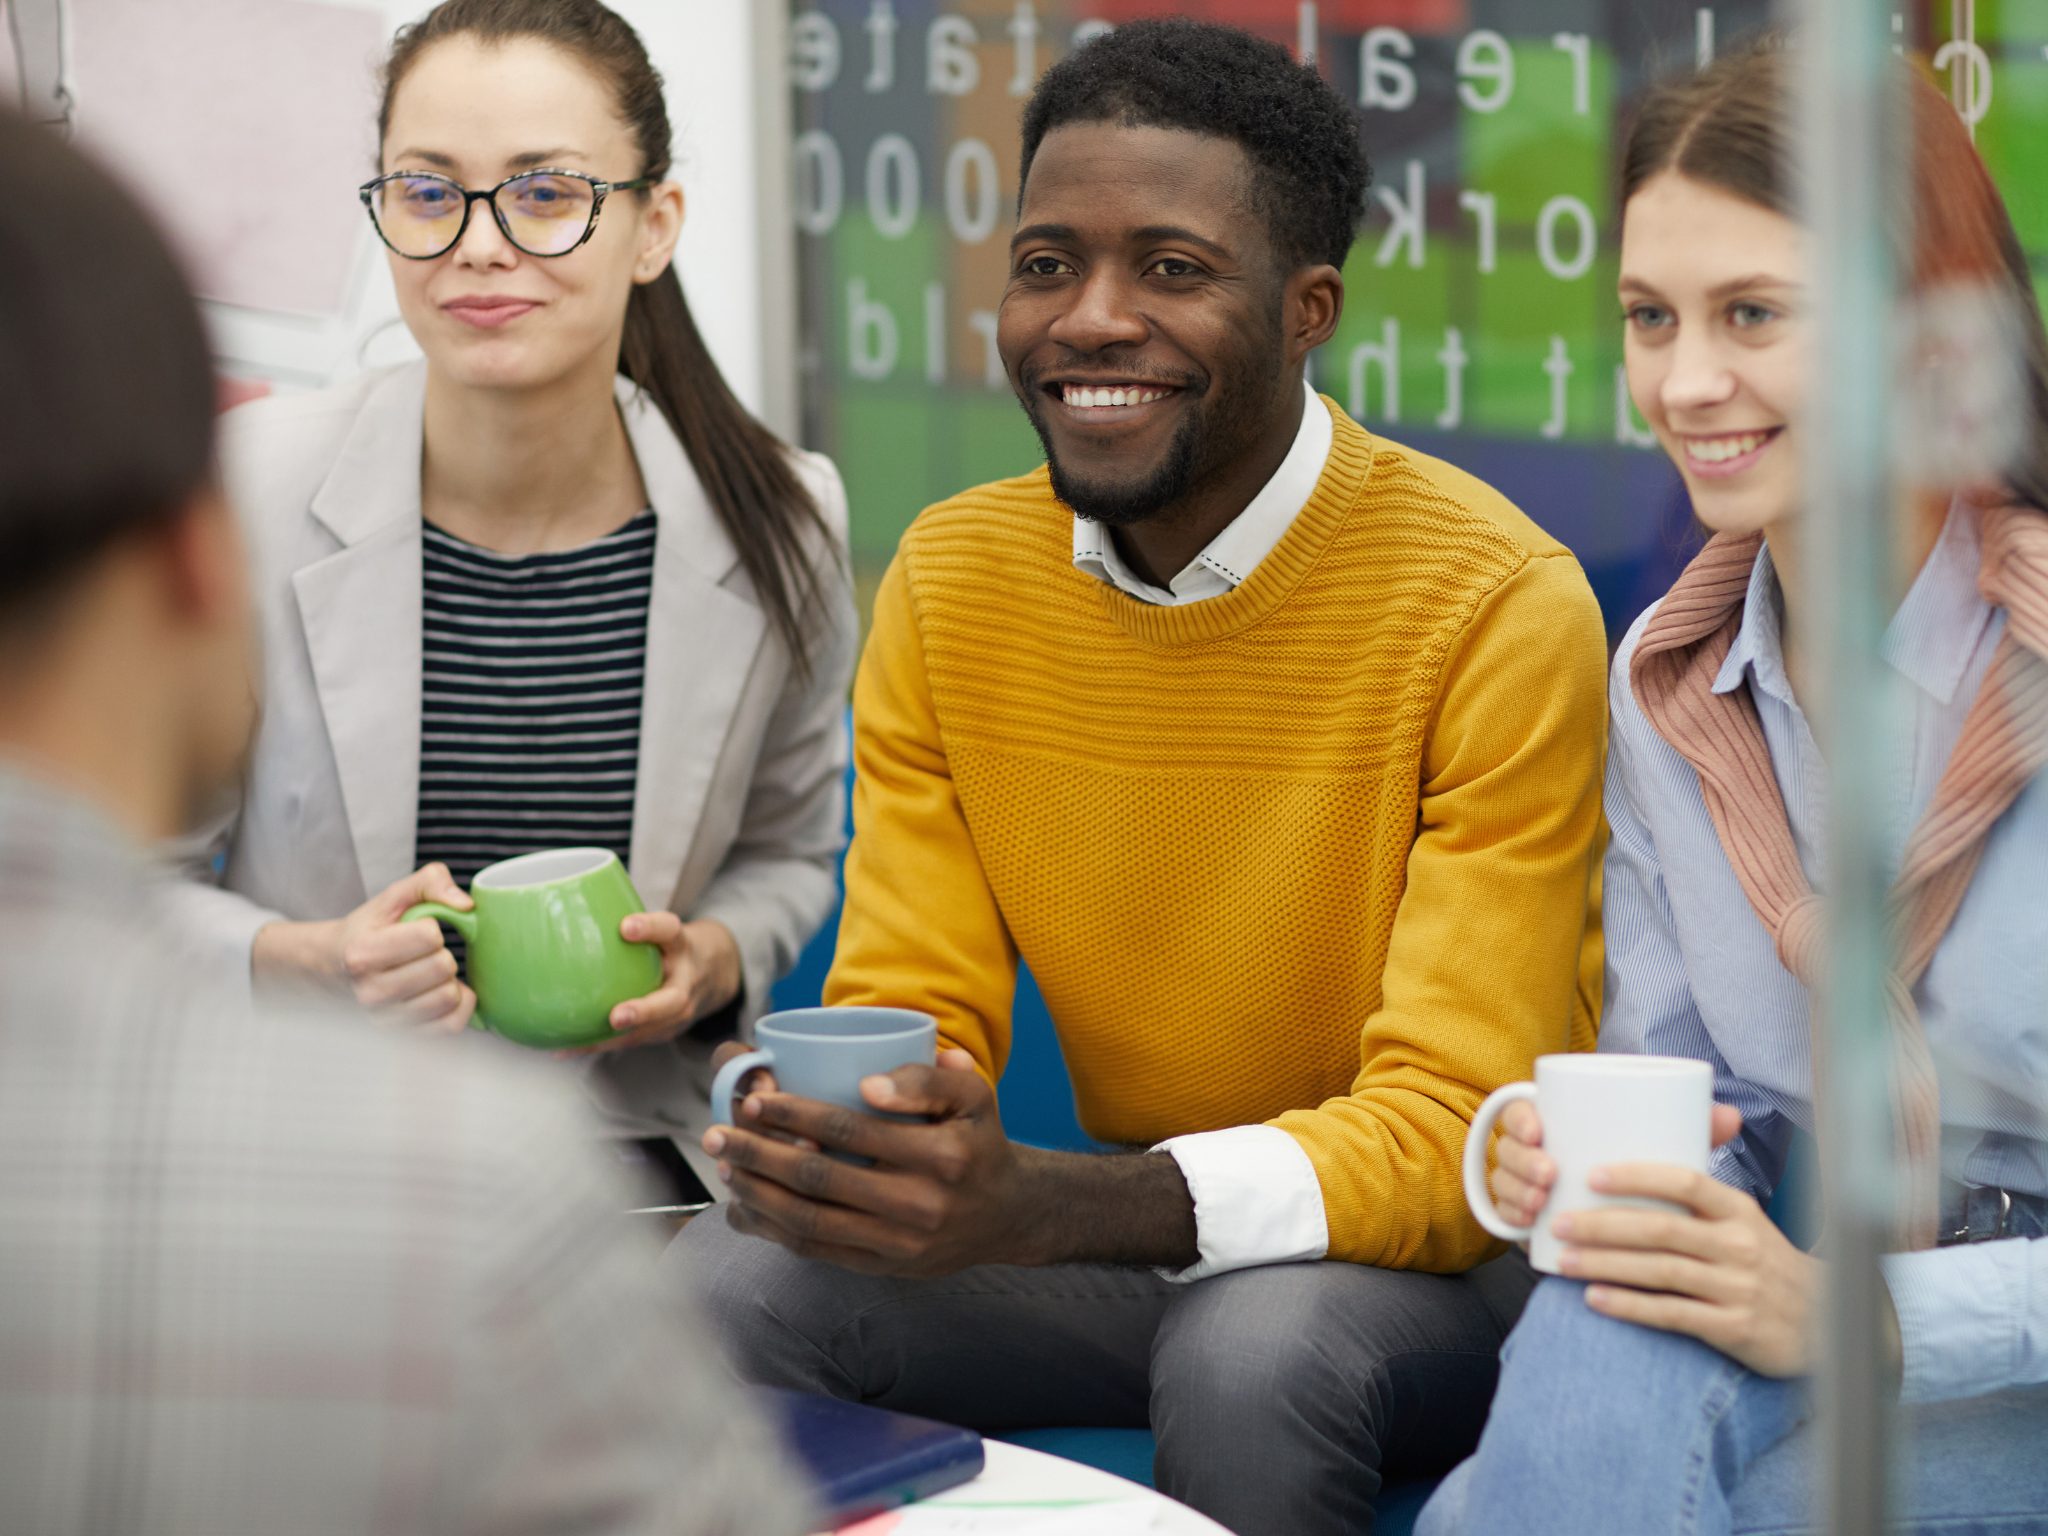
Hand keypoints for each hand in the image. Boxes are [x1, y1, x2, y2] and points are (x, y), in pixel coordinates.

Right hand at [253, 864, 474, 1031]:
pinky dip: (459, 1007)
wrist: (336, 967)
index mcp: (362, 954)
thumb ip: (431, 881)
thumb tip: (466, 905)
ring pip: (448, 998)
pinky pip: (451, 1026)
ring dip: (449, 981)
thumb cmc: (370, 930)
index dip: (433, 929)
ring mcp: (384, 1020)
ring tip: (429, 974)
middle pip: (442, 968)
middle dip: (443, 954)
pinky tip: (442, 992)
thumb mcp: (394, 896)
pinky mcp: (402, 1038)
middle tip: (424, 954)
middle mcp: (370, 992)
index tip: (418, 931)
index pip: (430, 937)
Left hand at [563, 916, 741, 1056]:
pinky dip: (600, 1045)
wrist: (715, 972)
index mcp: (681, 945)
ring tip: (578, 1043)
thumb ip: (633, 927)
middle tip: (617, 1016)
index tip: (626, 927)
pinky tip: (568, 1047)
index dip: (650, 928)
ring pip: (651, 1030)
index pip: (669, 931)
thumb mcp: (663, 930)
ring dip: (614, 1039)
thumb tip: (572, 915)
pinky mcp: (667, 1030)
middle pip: (671, 1000)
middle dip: (644, 1011)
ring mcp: (681, 1011)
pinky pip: (634, 1040)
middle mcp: (686, 980)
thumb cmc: (674, 947)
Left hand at [703, 1048, 1035, 1275]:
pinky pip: (818, 1251)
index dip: (794, 1114)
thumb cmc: (978, 1143)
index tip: (754, 1099)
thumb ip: (926, 1079)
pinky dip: (775, 1231)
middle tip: (717, 1134)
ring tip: (725, 1168)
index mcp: (939, 1157)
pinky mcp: (883, 1267)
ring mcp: (898, 1244)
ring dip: (757, 1195)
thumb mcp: (974, 1097)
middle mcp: (918, 1204)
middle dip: (758, 1155)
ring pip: (810, 1221)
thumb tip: (867, 1083)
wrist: (1008, 1215)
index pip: (848, 1131)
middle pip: (818, 1179)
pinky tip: (746, 1208)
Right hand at [1492, 1099, 1743, 1227]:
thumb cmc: (1644, 1176)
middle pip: (1509, 1149)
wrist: (1632, 1225)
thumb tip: (1733, 1116)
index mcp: (1556, 1124)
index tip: (1540, 1130)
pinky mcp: (1525, 1217)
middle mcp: (1533, 1151)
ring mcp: (1524, 1185)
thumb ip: (1691, 1131)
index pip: (1522, 1110)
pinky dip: (1512, 1218)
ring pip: (1504, 1182)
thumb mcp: (1663, 1153)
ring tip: (1541, 1204)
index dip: (1522, 1119)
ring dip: (1517, 1191)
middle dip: (1523, 1162)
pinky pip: (1505, 1216)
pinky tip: (1525, 1225)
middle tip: (1550, 1176)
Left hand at [1553, 1157, 1818, 1377]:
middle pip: (1661, 1229)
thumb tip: (1632, 1162)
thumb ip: (1697, 1198)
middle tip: (1557, 1222)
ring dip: (1606, 1265)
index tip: (1591, 1175)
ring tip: (1564, 1260)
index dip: (1636, 1177)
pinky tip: (1595, 1300)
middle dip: (1603, 1225)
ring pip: (1661, 1272)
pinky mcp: (1735, 1328)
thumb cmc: (1765, 1264)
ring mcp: (1739, 1288)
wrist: (1828, 1324)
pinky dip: (1630, 1307)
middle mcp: (1740, 1246)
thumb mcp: (1745, 1223)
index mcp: (1739, 1210)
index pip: (1686, 1181)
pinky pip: (1673, 1315)